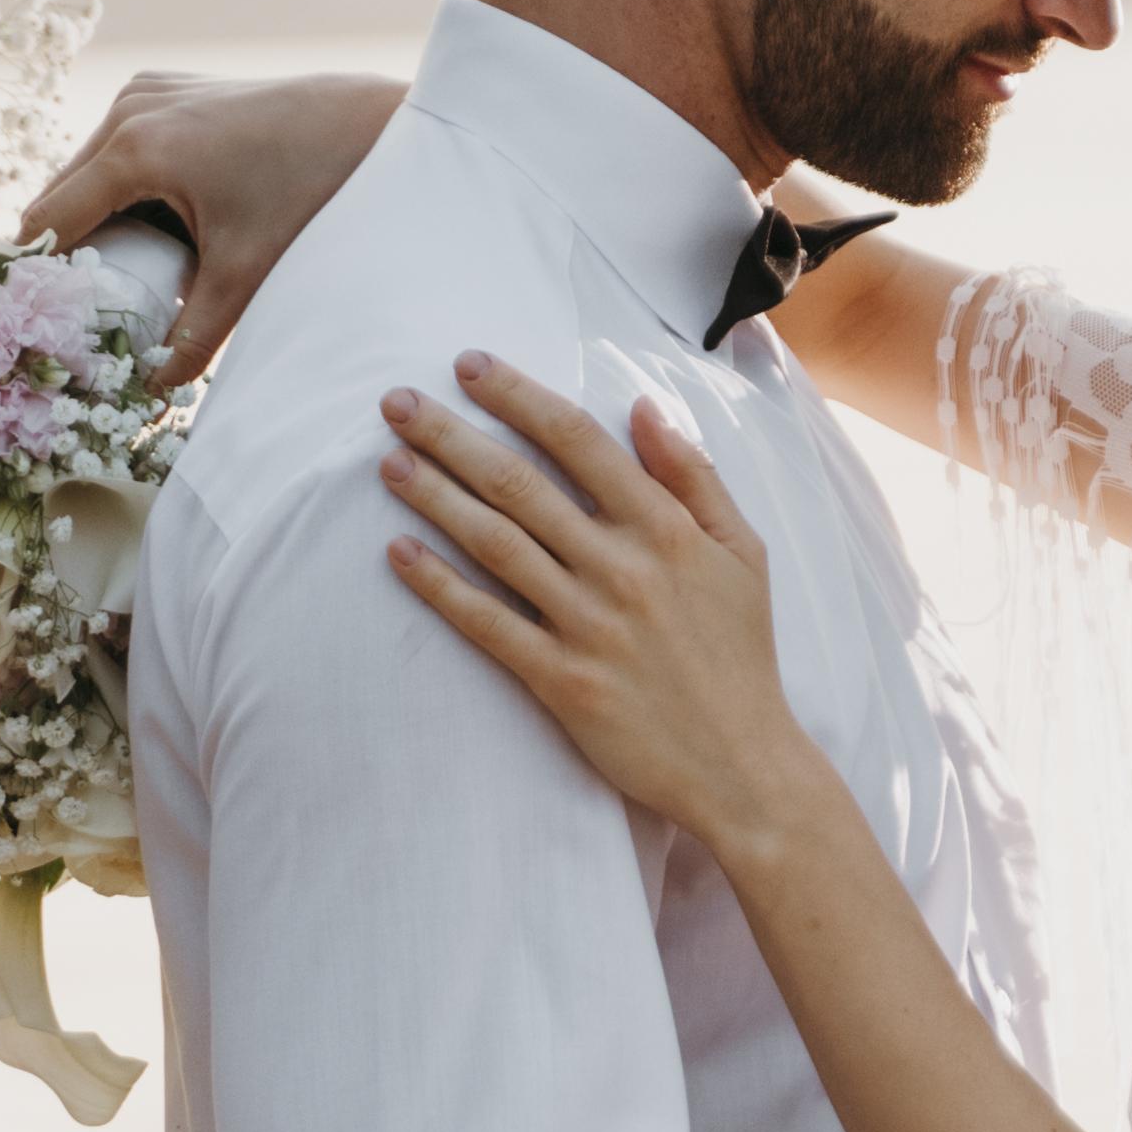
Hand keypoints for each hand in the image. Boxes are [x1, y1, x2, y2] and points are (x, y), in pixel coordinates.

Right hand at [14, 66, 402, 377]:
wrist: (360, 124)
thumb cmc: (305, 193)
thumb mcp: (244, 274)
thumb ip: (192, 338)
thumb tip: (153, 391)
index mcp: (135, 149)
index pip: (51, 217)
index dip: (35, 269)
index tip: (27, 313)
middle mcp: (129, 109)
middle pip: (61, 190)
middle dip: (61, 247)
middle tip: (65, 306)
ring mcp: (145, 90)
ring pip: (87, 166)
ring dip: (88, 215)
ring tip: (101, 274)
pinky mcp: (163, 86)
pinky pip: (117, 143)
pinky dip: (118, 183)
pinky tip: (138, 228)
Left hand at [380, 353, 824, 867]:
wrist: (742, 765)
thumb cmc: (741, 653)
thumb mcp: (743, 552)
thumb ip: (694, 477)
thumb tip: (644, 408)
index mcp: (664, 528)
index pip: (577, 440)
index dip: (517, 396)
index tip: (469, 367)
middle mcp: (621, 568)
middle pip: (518, 484)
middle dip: (450, 436)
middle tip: (396, 403)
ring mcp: (588, 625)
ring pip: (494, 544)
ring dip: (433, 497)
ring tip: (388, 463)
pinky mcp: (562, 681)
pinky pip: (488, 623)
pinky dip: (439, 586)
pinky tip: (399, 552)